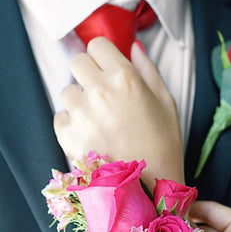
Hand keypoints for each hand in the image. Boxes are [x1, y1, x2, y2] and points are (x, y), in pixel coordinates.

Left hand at [54, 37, 183, 187]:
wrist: (152, 186)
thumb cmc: (164, 146)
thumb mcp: (167, 103)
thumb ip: (148, 70)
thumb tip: (133, 49)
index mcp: (126, 79)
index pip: (97, 45)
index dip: (103, 55)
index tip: (107, 66)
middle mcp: (100, 92)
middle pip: (77, 62)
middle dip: (89, 73)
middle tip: (103, 94)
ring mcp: (82, 114)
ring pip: (68, 91)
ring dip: (81, 100)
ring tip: (100, 121)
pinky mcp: (68, 136)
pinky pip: (61, 117)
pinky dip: (73, 123)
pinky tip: (92, 135)